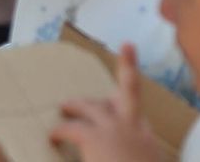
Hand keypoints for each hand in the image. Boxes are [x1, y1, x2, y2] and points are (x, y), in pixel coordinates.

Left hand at [49, 44, 160, 161]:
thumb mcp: (144, 160)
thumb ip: (136, 154)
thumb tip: (131, 154)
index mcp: (147, 138)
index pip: (137, 114)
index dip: (127, 107)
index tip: (119, 101)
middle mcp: (134, 127)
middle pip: (131, 89)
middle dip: (129, 65)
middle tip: (127, 47)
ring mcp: (116, 130)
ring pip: (94, 107)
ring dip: (77, 104)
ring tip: (65, 106)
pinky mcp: (95, 138)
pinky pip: (71, 128)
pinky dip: (61, 131)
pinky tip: (53, 135)